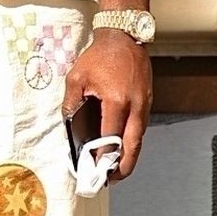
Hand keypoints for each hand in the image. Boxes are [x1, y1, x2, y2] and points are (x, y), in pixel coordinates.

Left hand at [64, 29, 152, 180]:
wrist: (124, 36)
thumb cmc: (101, 55)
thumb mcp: (77, 77)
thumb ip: (71, 102)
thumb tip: (69, 124)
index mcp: (116, 101)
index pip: (110, 138)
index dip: (103, 157)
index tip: (95, 171)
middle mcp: (135, 106)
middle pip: (132, 146)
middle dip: (123, 167)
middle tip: (111, 179)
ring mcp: (145, 104)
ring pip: (139, 139)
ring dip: (129, 156)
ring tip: (116, 170)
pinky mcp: (148, 102)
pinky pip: (141, 127)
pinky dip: (132, 141)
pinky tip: (122, 147)